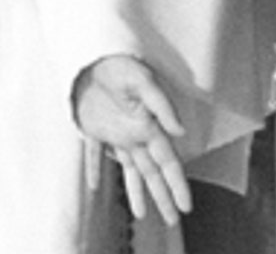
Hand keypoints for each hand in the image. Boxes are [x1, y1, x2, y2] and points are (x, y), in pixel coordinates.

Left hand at [75, 55, 193, 226]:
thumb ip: (160, 104)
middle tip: (174, 219)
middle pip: (152, 173)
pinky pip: (93, 154)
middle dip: (164, 196)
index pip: (168, 163)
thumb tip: (179, 131)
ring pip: (129, 170)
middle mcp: (135, 134)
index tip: (186, 207)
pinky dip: (94, 170)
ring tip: (144, 215)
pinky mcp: (91, 127)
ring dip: (136, 192)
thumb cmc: (119, 64)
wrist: (89, 55)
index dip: (177, 185)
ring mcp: (113, 133)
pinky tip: (95, 187)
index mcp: (149, 126)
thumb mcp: (142, 81)